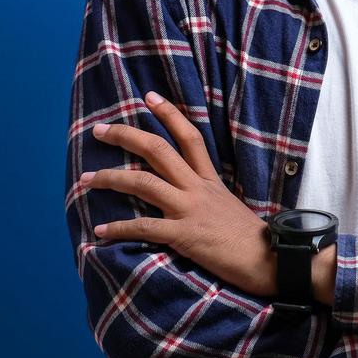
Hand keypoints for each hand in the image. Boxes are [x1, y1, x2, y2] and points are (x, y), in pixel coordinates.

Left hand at [81, 91, 279, 298]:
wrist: (271, 260)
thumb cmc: (251, 239)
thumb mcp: (229, 206)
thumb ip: (207, 196)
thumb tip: (188, 196)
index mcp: (210, 180)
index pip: (189, 136)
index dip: (169, 114)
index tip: (148, 96)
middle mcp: (197, 188)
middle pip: (158, 150)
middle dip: (126, 136)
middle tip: (100, 130)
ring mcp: (190, 210)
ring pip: (144, 183)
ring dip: (110, 178)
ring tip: (85, 179)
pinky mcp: (184, 235)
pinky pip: (144, 227)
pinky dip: (119, 228)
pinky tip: (100, 230)